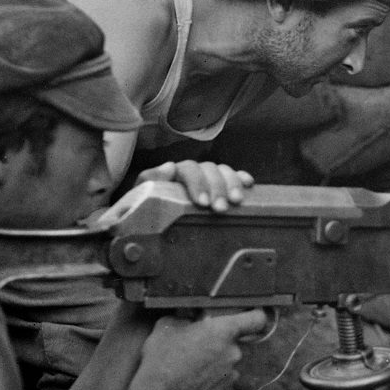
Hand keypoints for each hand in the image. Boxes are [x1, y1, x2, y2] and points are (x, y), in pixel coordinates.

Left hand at [135, 160, 253, 211]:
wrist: (148, 223)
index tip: (202, 203)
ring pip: (223, 171)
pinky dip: (241, 178)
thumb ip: (150, 180)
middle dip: (217, 188)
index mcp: (174, 172)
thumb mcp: (140, 195)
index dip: (198, 183)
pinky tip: (249, 184)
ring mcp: (208, 178)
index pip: (189, 169)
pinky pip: (233, 176)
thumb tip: (170, 166)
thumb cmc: (145, 210)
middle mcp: (193, 172)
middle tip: (220, 209)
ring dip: (232, 184)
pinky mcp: (219, 187)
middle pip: (210, 169)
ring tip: (237, 201)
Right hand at [135, 309, 269, 389]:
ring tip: (190, 370)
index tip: (251, 316)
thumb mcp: (166, 326)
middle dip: (217, 344)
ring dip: (214, 365)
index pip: (256, 319)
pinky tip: (193, 383)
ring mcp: (232, 375)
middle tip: (195, 348)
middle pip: (233, 343)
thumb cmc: (162, 359)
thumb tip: (191, 319)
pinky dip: (211, 382)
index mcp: (223, 331)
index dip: (255, 316)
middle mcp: (234, 352)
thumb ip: (185, 318)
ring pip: (226, 364)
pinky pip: (222, 382)